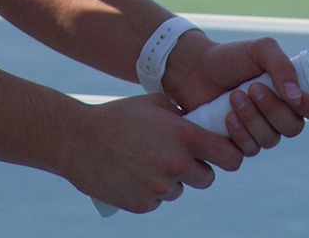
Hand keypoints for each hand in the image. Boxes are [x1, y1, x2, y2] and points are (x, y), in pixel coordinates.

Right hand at [65, 94, 244, 213]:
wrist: (77, 139)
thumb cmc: (118, 116)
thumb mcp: (155, 105)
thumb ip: (184, 116)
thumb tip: (204, 123)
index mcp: (185, 137)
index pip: (230, 157)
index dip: (227, 156)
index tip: (219, 154)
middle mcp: (177, 165)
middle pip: (207, 178)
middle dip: (196, 170)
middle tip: (177, 158)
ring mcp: (160, 188)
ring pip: (179, 190)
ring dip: (169, 180)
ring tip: (144, 161)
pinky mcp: (143, 204)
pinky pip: (156, 201)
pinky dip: (149, 191)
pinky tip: (132, 174)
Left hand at [164, 35, 308, 156]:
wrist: (194, 69)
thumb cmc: (230, 57)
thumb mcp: (260, 50)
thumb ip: (282, 66)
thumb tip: (295, 96)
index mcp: (294, 93)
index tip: (294, 96)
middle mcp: (282, 115)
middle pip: (294, 128)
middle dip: (273, 109)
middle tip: (252, 88)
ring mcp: (262, 132)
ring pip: (271, 140)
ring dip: (252, 118)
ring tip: (234, 96)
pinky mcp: (240, 144)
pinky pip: (249, 151)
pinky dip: (239, 133)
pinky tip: (227, 116)